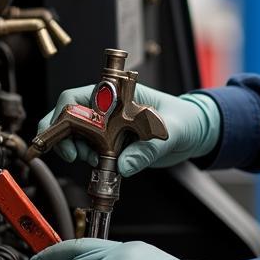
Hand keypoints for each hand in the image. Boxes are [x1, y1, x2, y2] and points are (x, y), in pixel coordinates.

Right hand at [37, 85, 220, 174]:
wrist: (195, 133)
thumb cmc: (185, 118)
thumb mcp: (171, 131)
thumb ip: (148, 149)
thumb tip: (125, 165)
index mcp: (117, 93)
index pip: (77, 97)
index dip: (65, 115)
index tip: (67, 136)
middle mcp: (108, 108)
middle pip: (68, 117)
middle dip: (64, 137)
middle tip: (74, 155)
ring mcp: (108, 127)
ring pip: (76, 136)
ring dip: (79, 151)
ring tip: (98, 161)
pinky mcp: (112, 144)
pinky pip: (91, 151)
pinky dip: (91, 161)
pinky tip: (104, 166)